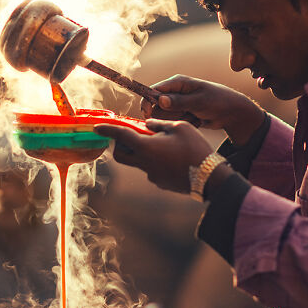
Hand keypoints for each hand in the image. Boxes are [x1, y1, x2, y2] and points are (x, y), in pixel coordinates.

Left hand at [93, 119, 214, 193]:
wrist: (209, 178)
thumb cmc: (195, 149)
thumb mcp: (180, 127)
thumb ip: (159, 125)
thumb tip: (148, 126)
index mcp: (146, 147)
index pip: (120, 136)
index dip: (107, 130)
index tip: (97, 127)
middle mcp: (144, 163)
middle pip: (121, 155)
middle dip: (121, 144)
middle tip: (132, 134)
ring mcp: (152, 175)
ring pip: (137, 162)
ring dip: (141, 151)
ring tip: (161, 142)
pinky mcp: (160, 182)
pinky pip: (151, 168)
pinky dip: (154, 160)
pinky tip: (171, 156)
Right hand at [141, 76, 264, 145]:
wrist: (232, 112)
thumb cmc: (218, 101)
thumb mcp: (199, 101)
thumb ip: (179, 102)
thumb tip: (159, 100)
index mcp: (177, 82)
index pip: (154, 90)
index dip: (147, 102)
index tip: (147, 115)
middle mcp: (175, 92)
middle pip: (157, 106)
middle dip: (168, 115)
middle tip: (186, 115)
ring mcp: (178, 103)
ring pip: (166, 116)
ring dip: (178, 120)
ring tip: (194, 116)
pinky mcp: (182, 113)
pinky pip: (175, 122)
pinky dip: (184, 123)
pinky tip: (197, 120)